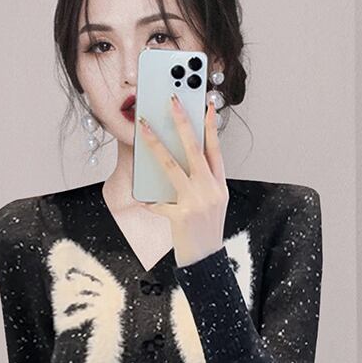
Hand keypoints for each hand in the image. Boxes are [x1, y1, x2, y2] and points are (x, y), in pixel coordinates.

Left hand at [137, 95, 226, 266]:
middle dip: (182, 122)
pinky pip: (158, 202)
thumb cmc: (206, 230)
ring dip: (155, 144)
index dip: (211, 126)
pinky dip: (149, 201)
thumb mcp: (213, 203)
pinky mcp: (180, 216)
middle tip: (173, 100)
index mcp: (219, 185)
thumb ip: (203, 182)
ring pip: (171, 166)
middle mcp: (210, 190)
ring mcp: (196, 202)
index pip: (216, 150)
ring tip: (143, 126)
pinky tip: (142, 200)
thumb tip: (181, 159)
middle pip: (194, 149)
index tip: (207, 105)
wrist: (206, 262)